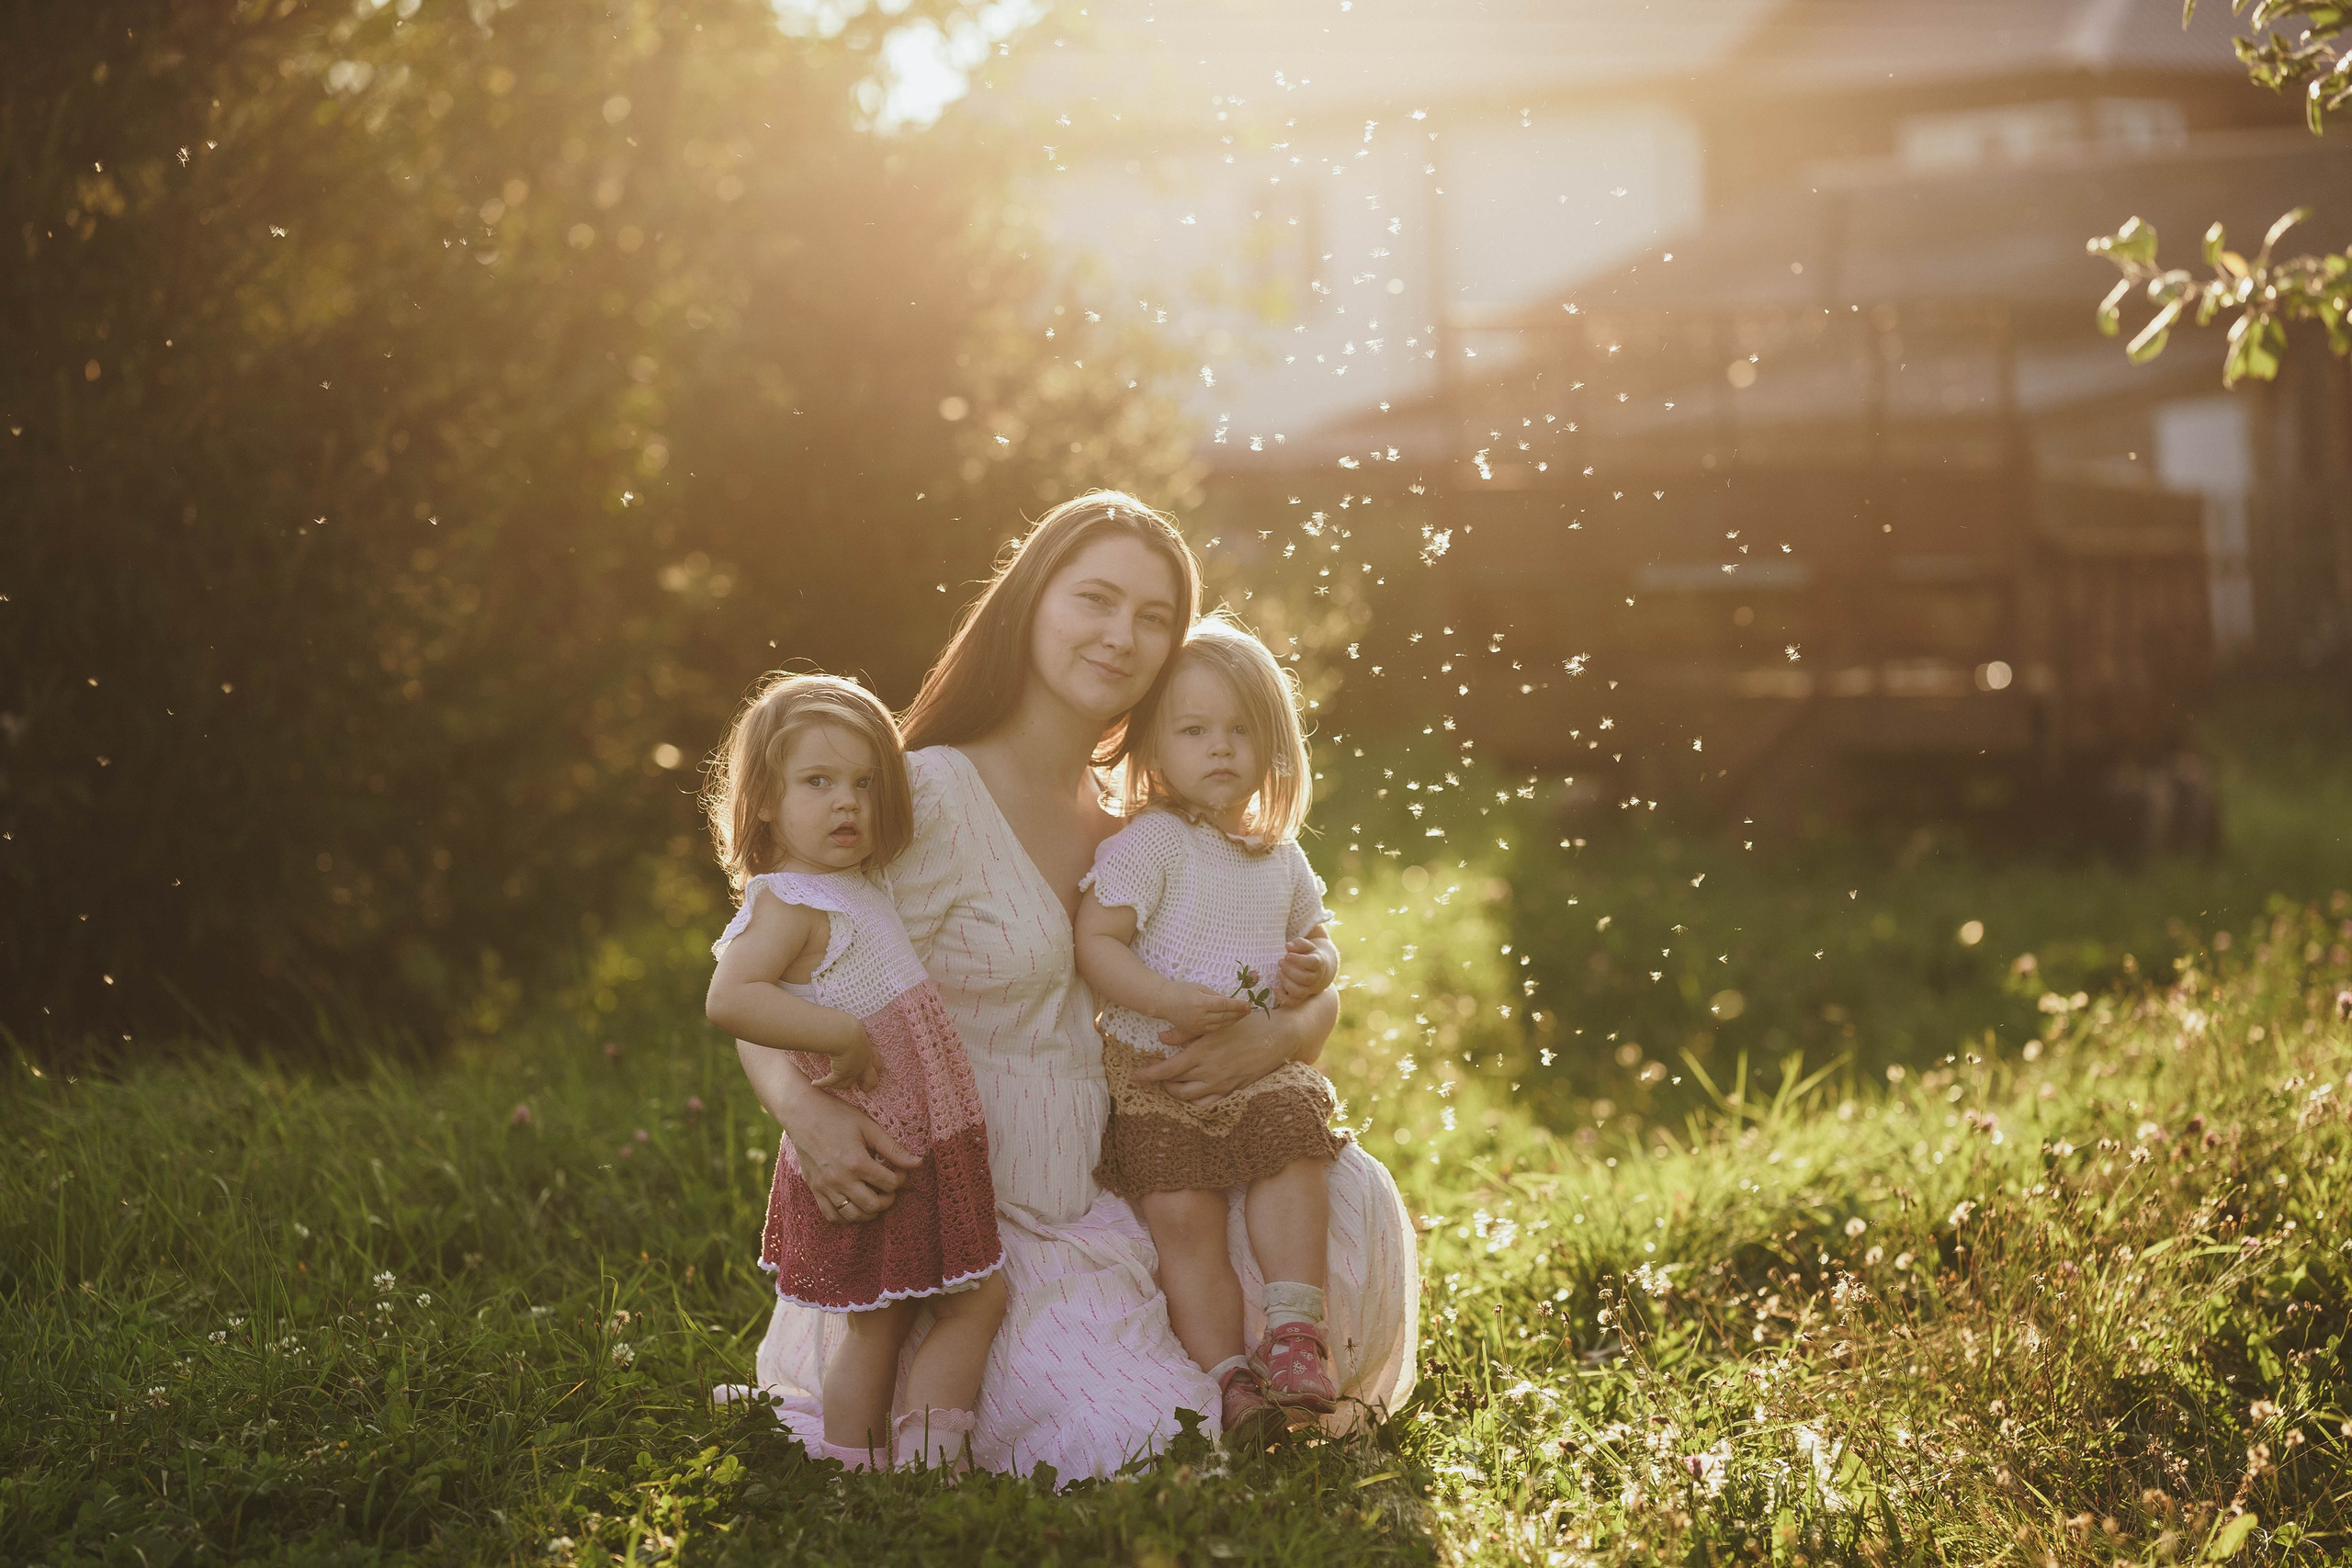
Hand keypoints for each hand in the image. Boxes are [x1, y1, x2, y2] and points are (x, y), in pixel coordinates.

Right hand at [782, 1090, 922, 1222]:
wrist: (802, 1114)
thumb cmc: (837, 1116)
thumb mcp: (869, 1127)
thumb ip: (893, 1148)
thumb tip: (918, 1162)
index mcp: (857, 1162)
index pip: (889, 1183)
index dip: (901, 1178)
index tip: (899, 1170)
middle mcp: (840, 1179)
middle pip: (873, 1205)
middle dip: (888, 1199)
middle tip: (889, 1187)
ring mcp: (825, 1187)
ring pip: (853, 1215)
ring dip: (870, 1211)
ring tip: (875, 1198)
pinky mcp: (815, 1190)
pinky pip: (832, 1216)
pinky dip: (846, 1217)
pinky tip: (855, 1205)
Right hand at [808, 1028, 880, 1092]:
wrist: (844, 1033)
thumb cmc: (847, 1027)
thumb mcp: (853, 1029)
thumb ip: (851, 1032)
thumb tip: (843, 1024)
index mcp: (868, 1052)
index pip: (877, 1064)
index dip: (875, 1069)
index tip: (873, 1071)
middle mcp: (863, 1064)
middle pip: (872, 1080)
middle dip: (867, 1085)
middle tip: (862, 1088)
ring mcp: (853, 1071)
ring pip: (848, 1084)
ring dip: (838, 1085)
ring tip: (831, 1085)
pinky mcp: (841, 1074)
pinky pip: (831, 1082)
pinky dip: (822, 1083)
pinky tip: (815, 1083)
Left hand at [1139, 1006, 1302, 1104]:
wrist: (1278, 1038)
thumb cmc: (1247, 1025)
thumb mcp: (1214, 1024)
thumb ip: (1185, 1031)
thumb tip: (1161, 1038)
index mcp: (1202, 1053)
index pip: (1167, 1070)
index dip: (1148, 1074)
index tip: (1134, 1076)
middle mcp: (1209, 1073)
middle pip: (1175, 1085)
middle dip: (1159, 1082)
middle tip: (1153, 1074)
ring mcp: (1222, 1085)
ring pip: (1189, 1097)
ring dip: (1175, 1092)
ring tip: (1170, 1083)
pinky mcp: (1233, 1091)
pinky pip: (1208, 1104)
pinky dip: (1194, 1102)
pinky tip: (1190, 1093)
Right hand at [1159, 981, 1252, 1037]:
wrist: (1163, 1002)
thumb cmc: (1181, 990)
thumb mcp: (1199, 987)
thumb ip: (1215, 995)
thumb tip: (1231, 1002)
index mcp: (1201, 1003)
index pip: (1224, 1005)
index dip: (1237, 1005)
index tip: (1248, 1004)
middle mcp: (1200, 1017)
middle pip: (1224, 1016)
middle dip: (1238, 1013)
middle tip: (1249, 1010)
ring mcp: (1197, 1026)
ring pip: (1221, 1025)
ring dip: (1234, 1020)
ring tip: (1243, 1015)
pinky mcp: (1195, 1032)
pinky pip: (1214, 1030)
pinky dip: (1224, 1025)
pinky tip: (1231, 1021)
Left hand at [1275, 936, 1335, 1008]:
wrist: (1317, 969)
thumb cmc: (1308, 955)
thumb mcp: (1306, 946)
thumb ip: (1298, 943)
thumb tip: (1288, 946)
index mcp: (1318, 963)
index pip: (1312, 963)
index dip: (1298, 960)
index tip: (1287, 955)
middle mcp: (1315, 978)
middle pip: (1305, 978)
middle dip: (1290, 970)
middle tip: (1280, 962)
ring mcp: (1309, 989)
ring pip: (1300, 992)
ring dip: (1286, 983)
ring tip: (1278, 972)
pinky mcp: (1301, 997)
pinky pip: (1293, 1002)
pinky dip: (1283, 997)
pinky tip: (1276, 987)